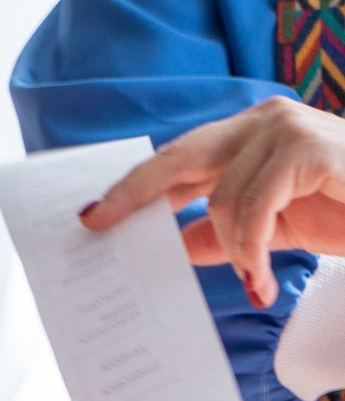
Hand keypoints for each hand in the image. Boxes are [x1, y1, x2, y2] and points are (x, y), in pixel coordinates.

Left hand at [81, 97, 344, 307]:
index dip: (133, 188)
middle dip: (133, 195)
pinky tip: (263, 277)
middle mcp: (264, 121)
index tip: (91, 215)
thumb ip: (228, 235)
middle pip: (177, 159)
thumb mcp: (277, 232)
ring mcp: (287, 127)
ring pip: (220, 197)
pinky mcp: (309, 146)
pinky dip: (253, 247)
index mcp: (251, 138)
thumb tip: (171, 246)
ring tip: (257, 280)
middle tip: (97, 226)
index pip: (178, 160)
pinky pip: (254, 205)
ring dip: (234, 249)